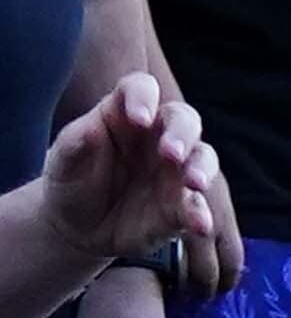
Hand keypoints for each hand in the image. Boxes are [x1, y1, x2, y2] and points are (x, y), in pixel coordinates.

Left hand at [40, 73, 230, 293]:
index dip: (144, 97)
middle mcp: (157, 137)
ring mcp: (175, 170)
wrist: (78, 228)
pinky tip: (199, 223)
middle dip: (182, 134)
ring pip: (203, 157)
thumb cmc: (70, 182)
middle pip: (183, 119)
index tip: (139, 119)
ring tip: (195, 184)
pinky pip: (199, 204)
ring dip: (202, 168)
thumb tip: (93, 129)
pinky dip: (202, 212)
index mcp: (124, 114)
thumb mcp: (61, 162)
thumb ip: (75, 143)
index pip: (141, 89)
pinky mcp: (183, 204)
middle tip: (171, 153)